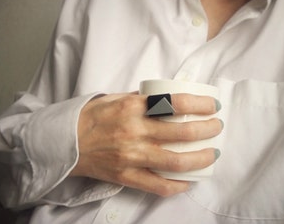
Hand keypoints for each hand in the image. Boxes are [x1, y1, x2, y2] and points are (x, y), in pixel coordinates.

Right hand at [70, 93, 222, 196]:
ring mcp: (131, 157)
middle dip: (208, 130)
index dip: (200, 104)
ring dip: (201, 158)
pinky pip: (159, 186)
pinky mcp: (127, 176)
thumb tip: (171, 97)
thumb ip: (144, 98)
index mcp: (132, 107)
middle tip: (217, 127)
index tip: (212, 106)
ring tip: (212, 153)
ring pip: (176, 162)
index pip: (176, 103)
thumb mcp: (118, 97)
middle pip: (182, 132)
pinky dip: (179, 185)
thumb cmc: (94, 117)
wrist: (67, 141)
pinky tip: (190, 179)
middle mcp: (134, 131)